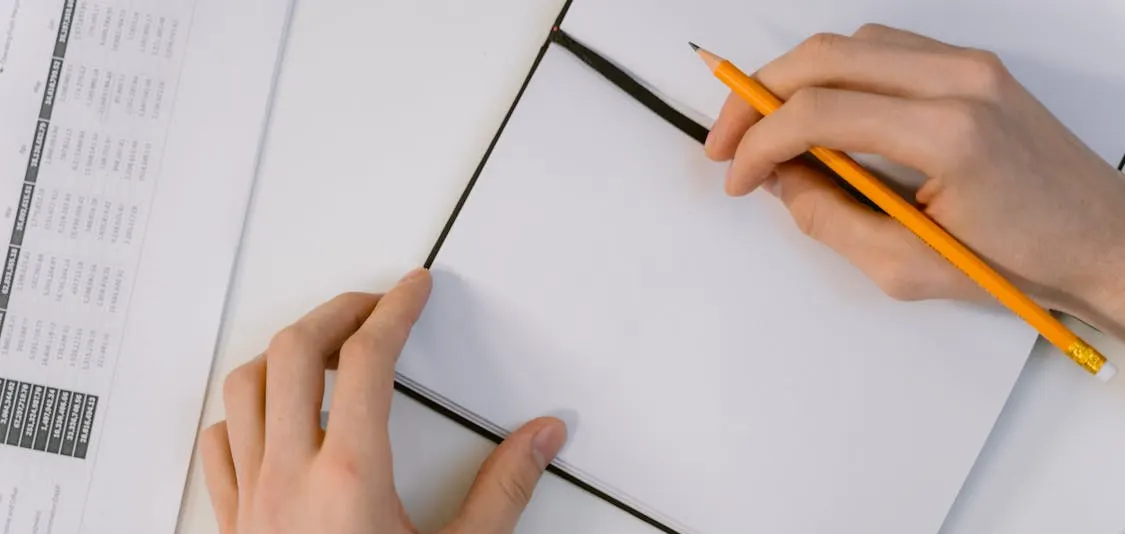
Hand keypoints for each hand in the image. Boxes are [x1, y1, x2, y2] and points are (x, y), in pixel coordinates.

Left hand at [200, 269, 567, 533]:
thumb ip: (505, 490)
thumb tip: (540, 439)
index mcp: (352, 476)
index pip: (367, 358)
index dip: (394, 308)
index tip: (412, 290)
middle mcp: (292, 476)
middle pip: (293, 352)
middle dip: (336, 312)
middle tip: (372, 308)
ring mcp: (254, 497)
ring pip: (245, 386)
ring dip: (282, 354)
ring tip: (321, 351)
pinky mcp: (234, 523)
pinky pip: (219, 442)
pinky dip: (243, 410)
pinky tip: (269, 416)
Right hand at [706, 24, 1124, 335]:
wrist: (1100, 241)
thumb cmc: (1020, 262)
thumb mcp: (907, 267)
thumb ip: (830, 220)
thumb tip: (780, 181)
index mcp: (947, 134)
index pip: (818, 112)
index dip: (758, 142)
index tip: (737, 176)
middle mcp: (959, 82)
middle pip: (823, 57)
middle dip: (756, 97)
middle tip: (727, 142)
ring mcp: (970, 65)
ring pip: (849, 43)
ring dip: (794, 80)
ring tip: (767, 129)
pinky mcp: (973, 67)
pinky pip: (884, 49)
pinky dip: (836, 73)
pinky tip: (820, 113)